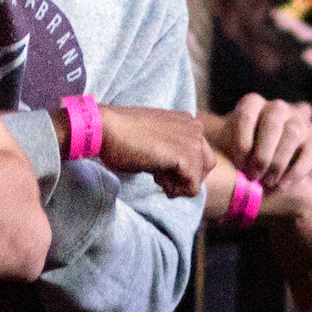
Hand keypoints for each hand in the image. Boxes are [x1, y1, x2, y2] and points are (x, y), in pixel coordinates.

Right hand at [97, 107, 212, 198]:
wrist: (106, 129)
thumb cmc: (120, 136)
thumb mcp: (154, 141)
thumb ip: (171, 151)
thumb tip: (178, 174)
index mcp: (186, 121)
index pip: (198, 155)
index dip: (179, 168)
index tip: (157, 166)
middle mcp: (194, 127)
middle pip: (205, 167)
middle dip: (183, 177)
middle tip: (158, 176)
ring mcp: (193, 140)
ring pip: (198, 179)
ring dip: (176, 184)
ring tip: (155, 176)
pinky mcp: (187, 156)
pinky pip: (192, 188)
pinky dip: (173, 190)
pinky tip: (155, 178)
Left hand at [208, 93, 311, 191]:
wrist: (264, 167)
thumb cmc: (238, 155)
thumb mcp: (223, 147)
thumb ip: (211, 148)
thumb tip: (194, 156)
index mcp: (252, 104)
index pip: (247, 115)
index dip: (242, 140)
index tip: (238, 163)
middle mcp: (277, 107)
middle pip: (272, 123)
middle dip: (262, 153)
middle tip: (253, 176)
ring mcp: (298, 121)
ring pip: (293, 134)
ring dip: (279, 161)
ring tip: (268, 183)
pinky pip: (311, 151)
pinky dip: (298, 171)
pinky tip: (283, 186)